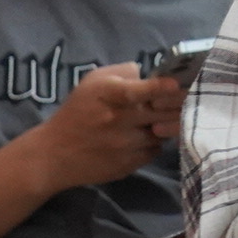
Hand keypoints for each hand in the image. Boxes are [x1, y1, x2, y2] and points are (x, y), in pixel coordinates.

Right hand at [25, 64, 175, 189]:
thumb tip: (148, 74)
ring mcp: (124, 146)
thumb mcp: (92, 82)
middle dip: (174, 106)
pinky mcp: (127, 165)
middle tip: (182, 100)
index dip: (158, 87)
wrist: (55, 154)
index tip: (174, 84)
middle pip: (159, 113)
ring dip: (162, 125)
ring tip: (154, 120)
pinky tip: (141, 138)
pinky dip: (153, 143)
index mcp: (106, 96)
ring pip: (160, 132)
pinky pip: (154, 151)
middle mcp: (117, 121)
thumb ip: (122, 72)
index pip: (136, 91)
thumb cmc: (76, 111)